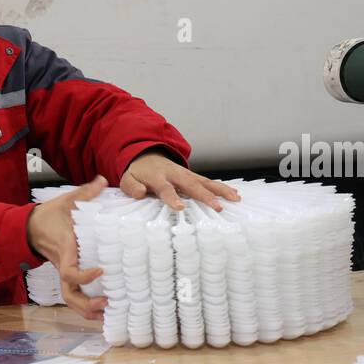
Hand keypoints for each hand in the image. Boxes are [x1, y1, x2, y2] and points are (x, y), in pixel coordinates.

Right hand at [26, 176, 108, 320]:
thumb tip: (102, 180)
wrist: (29, 227)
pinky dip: (85, 306)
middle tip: (106, 302)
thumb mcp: (66, 201)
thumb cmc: (48, 215)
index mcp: (64, 250)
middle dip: (86, 304)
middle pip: (68, 294)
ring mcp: (63, 271)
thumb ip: (85, 192)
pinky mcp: (66, 273)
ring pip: (70, 299)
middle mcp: (62, 265)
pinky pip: (73, 294)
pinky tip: (101, 310)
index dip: (83, 276)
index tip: (101, 270)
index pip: (69, 271)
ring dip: (86, 310)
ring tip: (106, 312)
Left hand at [118, 150, 240, 210]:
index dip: (172, 198)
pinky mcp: (193, 176)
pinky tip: (234, 194)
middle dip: (205, 196)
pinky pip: (208, 181)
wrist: (146, 156)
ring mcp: (186, 174)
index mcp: (158, 177)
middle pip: (191, 184)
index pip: (166, 189)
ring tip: (235, 198)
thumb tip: (140, 193)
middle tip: (218, 207)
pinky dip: (221, 187)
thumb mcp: (128, 179)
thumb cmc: (138, 173)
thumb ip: (132, 187)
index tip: (181, 207)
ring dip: (220, 190)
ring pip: (205, 181)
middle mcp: (175, 174)